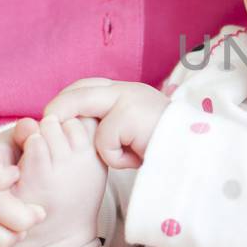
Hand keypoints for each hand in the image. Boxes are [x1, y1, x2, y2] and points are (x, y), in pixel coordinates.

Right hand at [0, 120, 43, 246]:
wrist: (5, 175)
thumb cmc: (18, 157)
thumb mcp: (23, 143)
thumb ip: (28, 136)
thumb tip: (30, 127)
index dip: (0, 177)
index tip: (18, 175)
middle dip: (16, 215)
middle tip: (39, 214)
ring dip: (6, 234)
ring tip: (25, 230)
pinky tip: (10, 236)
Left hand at [43, 78, 169, 168]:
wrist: (198, 156)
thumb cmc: (168, 152)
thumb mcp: (136, 134)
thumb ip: (112, 126)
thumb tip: (77, 130)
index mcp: (129, 91)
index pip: (85, 86)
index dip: (67, 101)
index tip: (56, 121)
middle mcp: (128, 89)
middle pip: (77, 91)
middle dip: (57, 109)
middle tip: (48, 127)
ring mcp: (129, 98)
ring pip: (84, 112)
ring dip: (93, 140)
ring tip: (115, 155)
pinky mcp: (129, 114)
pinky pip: (104, 141)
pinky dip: (116, 158)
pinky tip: (138, 160)